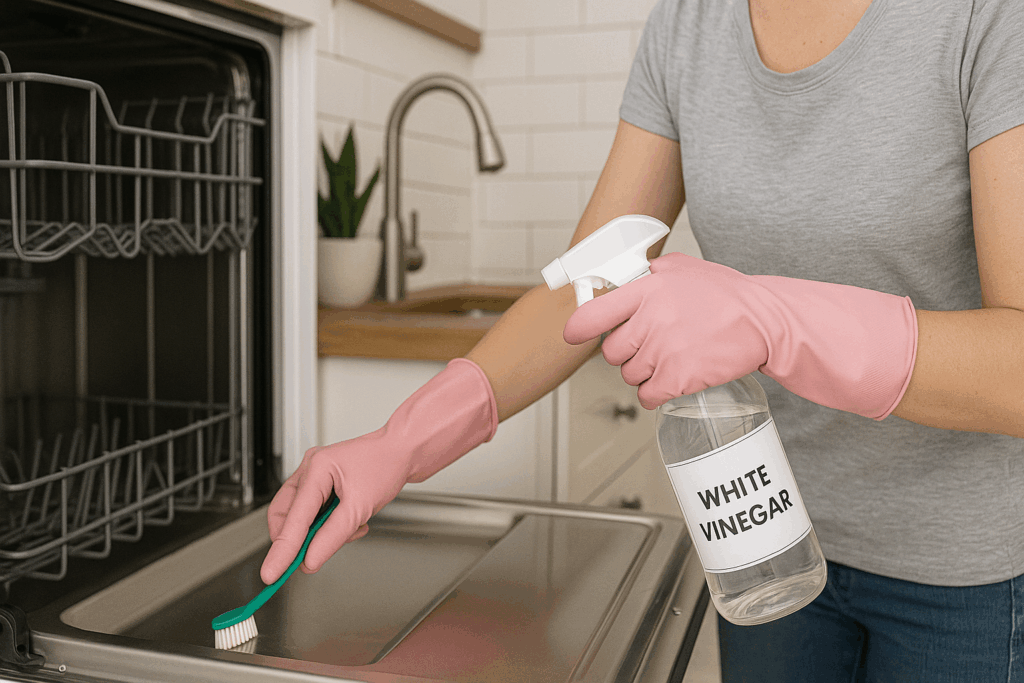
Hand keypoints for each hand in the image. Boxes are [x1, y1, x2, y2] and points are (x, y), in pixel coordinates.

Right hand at [260, 359, 497, 584]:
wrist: (404, 451)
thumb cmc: (386, 465)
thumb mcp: (361, 507)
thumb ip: (333, 536)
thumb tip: (310, 559)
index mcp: (316, 468)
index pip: (292, 518)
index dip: (281, 550)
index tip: (271, 573)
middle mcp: (310, 469)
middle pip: (287, 516)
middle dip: (300, 539)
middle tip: (313, 556)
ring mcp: (315, 475)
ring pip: (302, 517)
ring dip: (321, 532)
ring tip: (351, 529)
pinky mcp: (323, 484)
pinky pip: (315, 513)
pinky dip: (330, 525)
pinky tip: (352, 523)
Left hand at [563, 252, 916, 418]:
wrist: (764, 320)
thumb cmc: (725, 295)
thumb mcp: (682, 268)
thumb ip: (647, 274)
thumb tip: (616, 283)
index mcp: (646, 290)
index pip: (594, 313)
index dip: (579, 327)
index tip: (573, 334)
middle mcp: (650, 319)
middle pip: (611, 352)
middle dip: (626, 353)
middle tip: (650, 345)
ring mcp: (663, 350)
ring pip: (629, 375)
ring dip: (643, 373)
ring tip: (671, 358)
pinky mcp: (678, 377)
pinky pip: (646, 396)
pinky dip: (654, 394)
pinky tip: (670, 381)